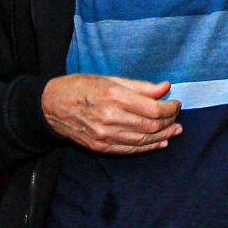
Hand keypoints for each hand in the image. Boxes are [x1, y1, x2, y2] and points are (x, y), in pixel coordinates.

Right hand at [42, 73, 180, 153]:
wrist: (50, 106)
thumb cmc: (79, 87)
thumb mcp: (109, 78)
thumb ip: (139, 86)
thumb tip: (166, 87)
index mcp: (113, 95)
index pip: (153, 108)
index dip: (170, 108)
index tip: (176, 103)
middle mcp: (109, 117)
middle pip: (151, 125)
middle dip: (169, 121)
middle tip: (176, 116)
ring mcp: (104, 135)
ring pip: (143, 139)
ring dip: (163, 135)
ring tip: (174, 130)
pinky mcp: (100, 146)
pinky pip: (130, 149)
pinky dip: (148, 147)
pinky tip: (160, 142)